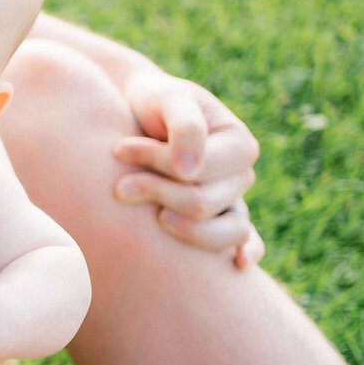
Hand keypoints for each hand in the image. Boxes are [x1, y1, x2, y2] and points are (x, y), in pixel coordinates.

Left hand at [113, 68, 264, 267]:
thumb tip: (190, 171)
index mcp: (239, 145)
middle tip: (118, 186)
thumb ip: (184, 127)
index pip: (201, 170)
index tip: (118, 150)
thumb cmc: (155, 101)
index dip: (158, 162)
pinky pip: (240, 243)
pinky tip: (236, 265)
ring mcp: (231, 202)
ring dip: (176, 225)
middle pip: (203, 203)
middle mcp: (241, 177)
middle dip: (156, 193)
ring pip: (220, 232)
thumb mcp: (170, 99)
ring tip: (145, 215)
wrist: (140, 113)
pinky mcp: (214, 220)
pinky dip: (245, 253)